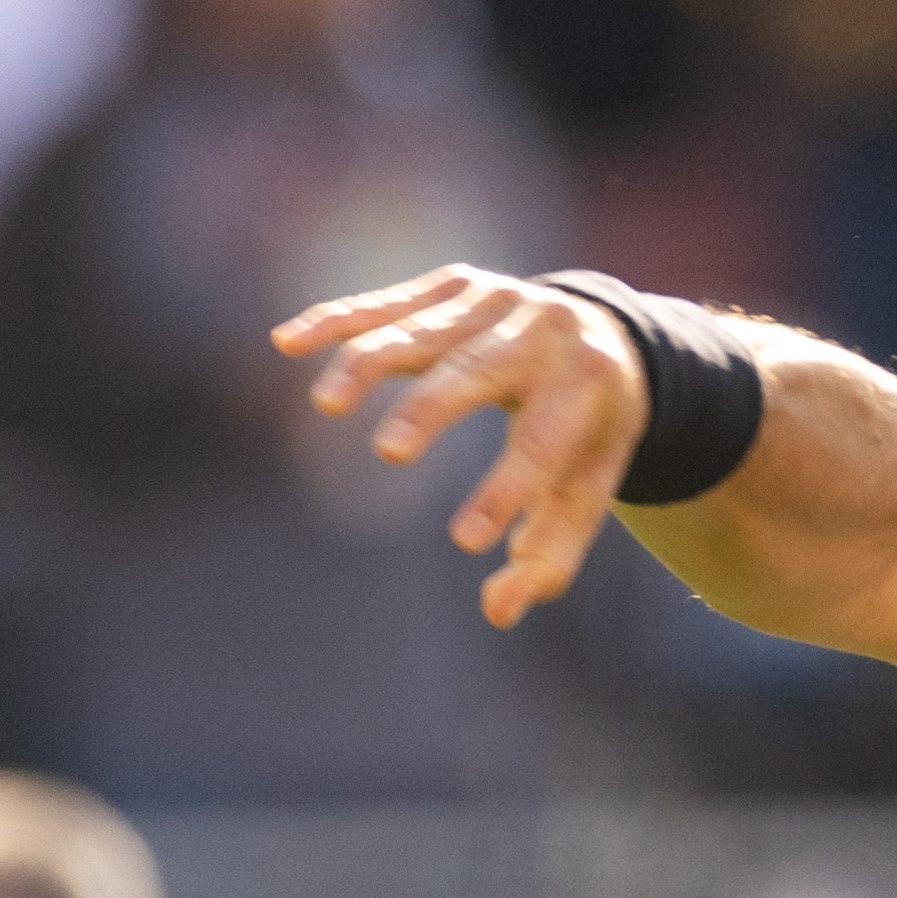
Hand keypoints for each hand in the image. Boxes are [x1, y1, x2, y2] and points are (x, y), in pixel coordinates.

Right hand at [273, 266, 650, 624]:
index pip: (545, 442)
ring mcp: (493, 299)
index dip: (506, 491)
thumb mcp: (588, 489)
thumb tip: (498, 612)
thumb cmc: (587, 433)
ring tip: (328, 404)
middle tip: (392, 453)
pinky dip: (336, 322)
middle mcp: (543, 329)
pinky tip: (289, 344)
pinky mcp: (452, 285)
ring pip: (422, 331)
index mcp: (589, 382)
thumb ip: (550, 553)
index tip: (466, 542)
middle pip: (480, 370)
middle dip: (433, 409)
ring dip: (369, 362)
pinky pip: (387, 303)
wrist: (608, 334)